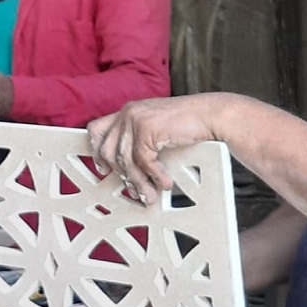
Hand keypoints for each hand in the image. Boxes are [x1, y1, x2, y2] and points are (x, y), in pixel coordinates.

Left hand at [87, 94, 223, 205]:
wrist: (210, 114)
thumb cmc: (187, 122)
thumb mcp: (155, 126)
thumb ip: (138, 139)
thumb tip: (127, 168)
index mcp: (127, 111)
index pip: (97, 129)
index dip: (96, 151)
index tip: (103, 168)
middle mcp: (128, 113)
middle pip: (108, 150)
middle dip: (121, 174)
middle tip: (134, 190)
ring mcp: (136, 120)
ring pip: (126, 160)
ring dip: (140, 182)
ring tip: (151, 194)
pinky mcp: (148, 129)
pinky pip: (144, 161)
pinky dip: (155, 175)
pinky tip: (165, 182)